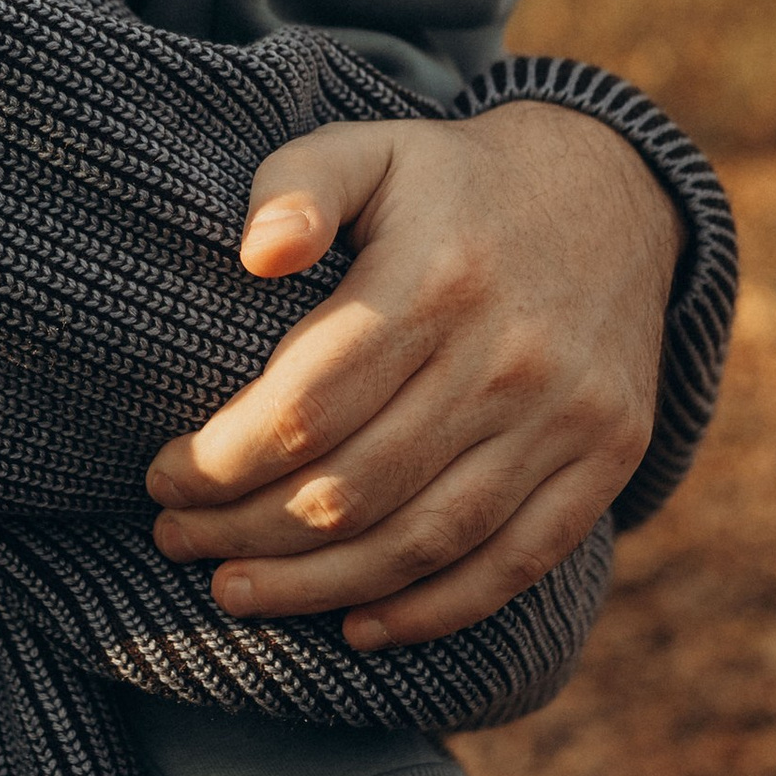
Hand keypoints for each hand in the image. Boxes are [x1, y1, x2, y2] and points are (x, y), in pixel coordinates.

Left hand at [145, 102, 682, 647]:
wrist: (612, 195)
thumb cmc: (452, 185)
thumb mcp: (370, 149)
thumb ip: (298, 185)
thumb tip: (255, 254)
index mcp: (436, 278)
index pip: (304, 408)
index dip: (219, 463)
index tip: (163, 478)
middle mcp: (509, 356)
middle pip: (354, 488)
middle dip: (246, 531)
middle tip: (179, 541)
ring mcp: (567, 416)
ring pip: (424, 540)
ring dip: (318, 586)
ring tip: (236, 593)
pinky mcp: (607, 458)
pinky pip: (515, 562)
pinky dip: (433, 611)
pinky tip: (358, 625)